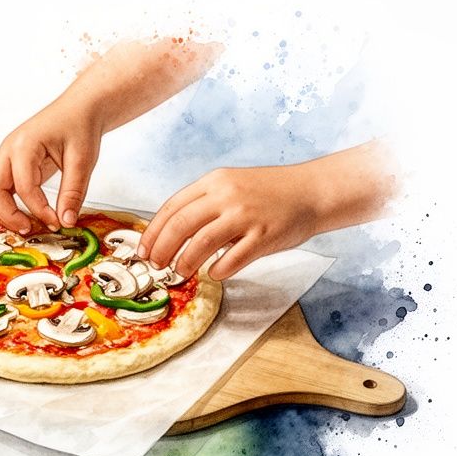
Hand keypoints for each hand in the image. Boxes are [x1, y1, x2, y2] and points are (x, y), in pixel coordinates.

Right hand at [0, 97, 102, 233]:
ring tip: (18, 224)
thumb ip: (73, 192)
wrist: (78, 109)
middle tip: (29, 230)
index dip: (38, 210)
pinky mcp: (7, 163)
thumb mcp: (83, 160)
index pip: (23, 187)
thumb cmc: (79, 126)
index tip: (56, 222)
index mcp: (24, 145)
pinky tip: (13, 213)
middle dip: (7, 215)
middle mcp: (7, 150)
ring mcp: (4, 156)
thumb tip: (66, 221)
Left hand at [138, 166, 321, 280]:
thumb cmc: (269, 193)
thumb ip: (204, 205)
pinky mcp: (264, 235)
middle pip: (181, 225)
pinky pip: (233, 258)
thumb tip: (172, 235)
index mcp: (214, 182)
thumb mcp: (231, 186)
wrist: (312, 191)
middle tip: (157, 266)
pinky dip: (218, 269)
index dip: (153, 233)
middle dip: (163, 249)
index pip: (171, 208)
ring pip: (202, 242)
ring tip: (180, 273)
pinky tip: (214, 274)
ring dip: (185, 262)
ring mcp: (246, 215)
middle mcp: (227, 195)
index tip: (144, 251)